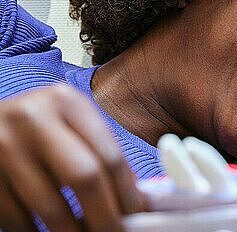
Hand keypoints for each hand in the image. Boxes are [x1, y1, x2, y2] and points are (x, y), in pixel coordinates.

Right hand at [0, 85, 145, 231]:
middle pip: (86, 178)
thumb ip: (104, 154)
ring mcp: (4, 147)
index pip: (110, 156)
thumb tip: (138, 202)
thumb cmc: (39, 128)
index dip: (128, 195)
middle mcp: (34, 119)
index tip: (137, 219)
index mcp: (67, 103)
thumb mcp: (72, 126)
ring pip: (52, 209)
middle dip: (106, 218)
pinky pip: (19, 221)